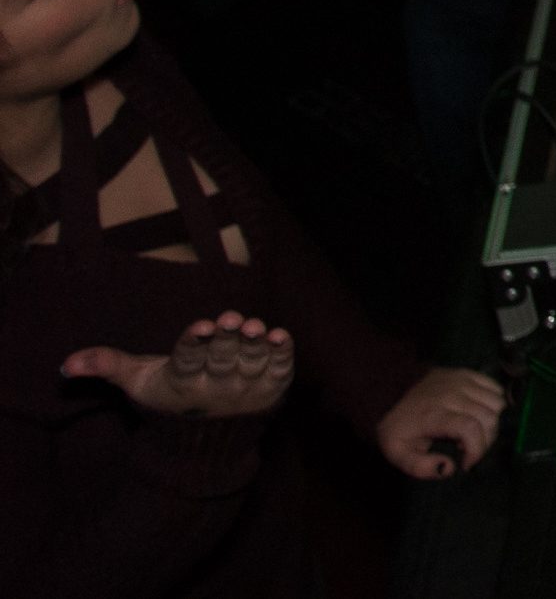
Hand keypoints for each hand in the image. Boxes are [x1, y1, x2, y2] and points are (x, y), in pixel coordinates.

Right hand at [62, 311, 294, 418]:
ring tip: (256, 326)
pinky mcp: (272, 390)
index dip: (195, 341)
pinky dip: (282, 355)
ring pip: (251, 361)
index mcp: (182, 381)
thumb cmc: (169, 399)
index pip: (188, 358)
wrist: (207, 445)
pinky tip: (282, 336)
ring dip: (255, 344)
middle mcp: (216, 386)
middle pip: (222, 357)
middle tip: (231, 318)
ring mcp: (246, 389)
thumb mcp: (138, 382)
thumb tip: (66, 363)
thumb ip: (107, 365)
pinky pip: (280, 370)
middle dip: (227, 338)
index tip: (203, 325)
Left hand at [375, 367, 505, 479]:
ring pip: (496, 403)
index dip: (476, 451)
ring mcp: (461, 381)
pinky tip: (478, 414)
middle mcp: (452, 395)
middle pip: (488, 418)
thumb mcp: (398, 455)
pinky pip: (495, 388)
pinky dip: (494, 404)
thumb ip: (421, 468)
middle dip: (485, 441)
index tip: (466, 464)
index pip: (471, 429)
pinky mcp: (467, 373)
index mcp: (434, 415)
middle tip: (469, 449)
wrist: (389, 393)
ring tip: (473, 431)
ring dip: (491, 422)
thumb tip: (450, 467)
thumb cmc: (397, 427)